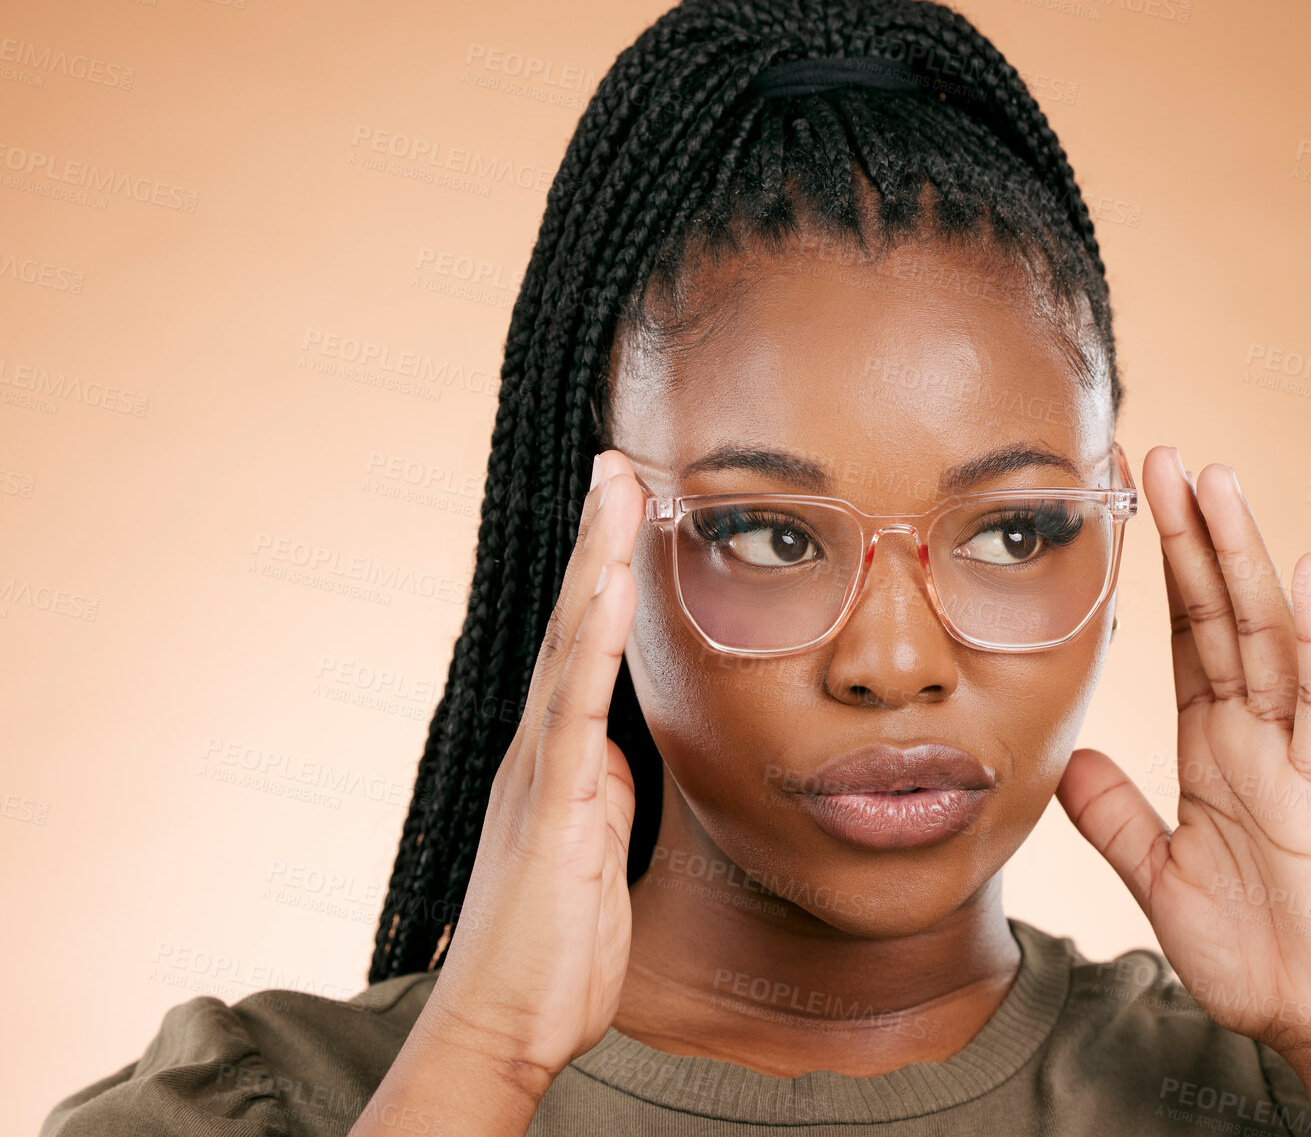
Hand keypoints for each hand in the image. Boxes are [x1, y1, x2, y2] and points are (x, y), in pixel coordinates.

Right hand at [415, 449, 642, 1096]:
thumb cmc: (551, 948)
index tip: (625, 507)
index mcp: (559, 758)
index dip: (604, 574)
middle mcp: (543, 749)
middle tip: (616, 462)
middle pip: (569, 623)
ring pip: (567, 646)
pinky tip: (607, 588)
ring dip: (594, 563)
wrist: (506, 1026)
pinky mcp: (552, 807)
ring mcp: (542, 772)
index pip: (582, 647)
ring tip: (615, 488)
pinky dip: (589, 643)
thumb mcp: (597, 849)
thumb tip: (620, 748)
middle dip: (596, 540)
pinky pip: (574, 710)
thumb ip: (605, 790)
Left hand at [1055, 445, 1310, 1066]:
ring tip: (1219, 479)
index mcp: (1215, 746)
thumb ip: (1115, 814)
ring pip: (1267, 636)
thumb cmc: (1254, 951)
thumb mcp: (1159, 873)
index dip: (1160, 570)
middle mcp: (1255, 733)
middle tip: (1165, 455)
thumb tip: (1064, 754)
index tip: (1134, 504)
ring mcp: (1294, 755)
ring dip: (1241, 558)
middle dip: (1192, 535)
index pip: (1183, 636)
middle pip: (1220, 613)